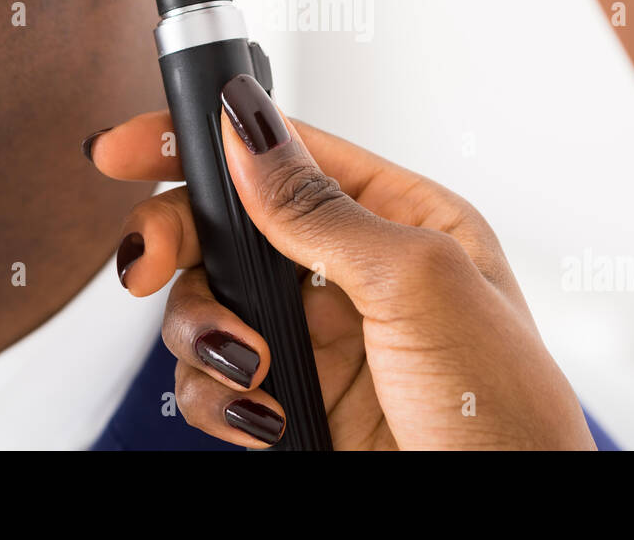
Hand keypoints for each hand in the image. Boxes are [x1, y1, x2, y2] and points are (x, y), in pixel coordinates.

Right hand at [87, 73, 594, 449]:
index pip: (283, 152)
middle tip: (143, 266)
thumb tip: (248, 133)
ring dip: (206, 335)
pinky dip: (221, 398)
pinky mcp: (294, 399)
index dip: (199, 139)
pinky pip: (216, 379)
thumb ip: (323, 210)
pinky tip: (267, 415)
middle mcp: (352, 270)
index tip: (127, 148)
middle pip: (227, 225)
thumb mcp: (421, 286)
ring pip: (208, 303)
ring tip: (252, 366)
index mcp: (399, 218)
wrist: (501, 519)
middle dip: (176, 242)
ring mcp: (318, 338)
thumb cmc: (507, 414)